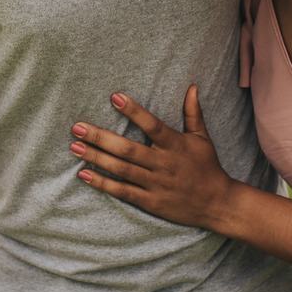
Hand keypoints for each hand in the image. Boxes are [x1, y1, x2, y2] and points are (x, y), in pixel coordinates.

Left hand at [69, 86, 234, 228]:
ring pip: (121, 170)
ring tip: (75, 147)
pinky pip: (123, 192)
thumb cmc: (207, 167)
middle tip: (77, 127)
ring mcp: (155, 184)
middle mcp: (163, 164)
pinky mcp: (150, 202)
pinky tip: (84, 174)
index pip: (152, 125)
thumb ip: (193, 113)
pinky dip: (103, 183)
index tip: (114, 96)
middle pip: (128, 149)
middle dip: (101, 137)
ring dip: (96, 158)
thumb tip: (192, 87)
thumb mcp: (202, 138)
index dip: (133, 111)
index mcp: (175, 145)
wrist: (217, 204)